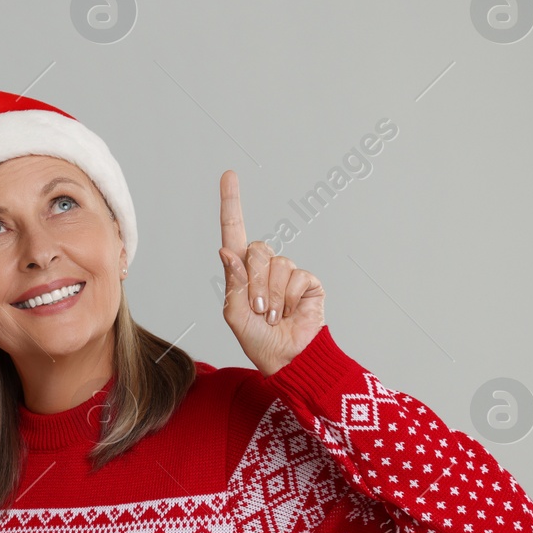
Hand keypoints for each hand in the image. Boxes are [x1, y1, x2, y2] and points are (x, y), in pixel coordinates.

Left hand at [217, 169, 323, 376]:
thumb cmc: (258, 339)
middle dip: (254, 284)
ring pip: (275, 264)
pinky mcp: (307, 280)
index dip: (231, 202)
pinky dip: (289, 298)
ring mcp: (287, 272)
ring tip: (274, 315)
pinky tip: (291, 312)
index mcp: (240, 270)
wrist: (288, 358)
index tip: (228, 174)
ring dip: (271, 295)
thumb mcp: (235, 313)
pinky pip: (295, 276)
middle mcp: (263, 266)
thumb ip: (232, 282)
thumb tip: (226, 251)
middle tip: (260, 310)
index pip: (234, 230)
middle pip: (255, 249)